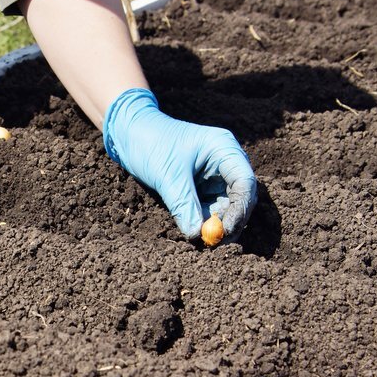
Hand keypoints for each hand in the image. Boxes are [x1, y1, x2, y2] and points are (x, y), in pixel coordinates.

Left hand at [102, 88, 256, 239]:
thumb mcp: (168, 175)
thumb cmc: (151, 143)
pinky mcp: (202, 189)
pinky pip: (210, 210)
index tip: (227, 230)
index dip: (241, 209)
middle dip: (230, 221)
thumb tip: (197, 234)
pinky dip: (204, 222)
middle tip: (215, 242)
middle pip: (241, 198)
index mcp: (224, 149)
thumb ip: (184, 204)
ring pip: (225, 208)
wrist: (130, 134)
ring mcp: (215, 177)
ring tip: (202, 239)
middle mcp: (225, 163)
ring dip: (216, 225)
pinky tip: (195, 232)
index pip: (245, 182)